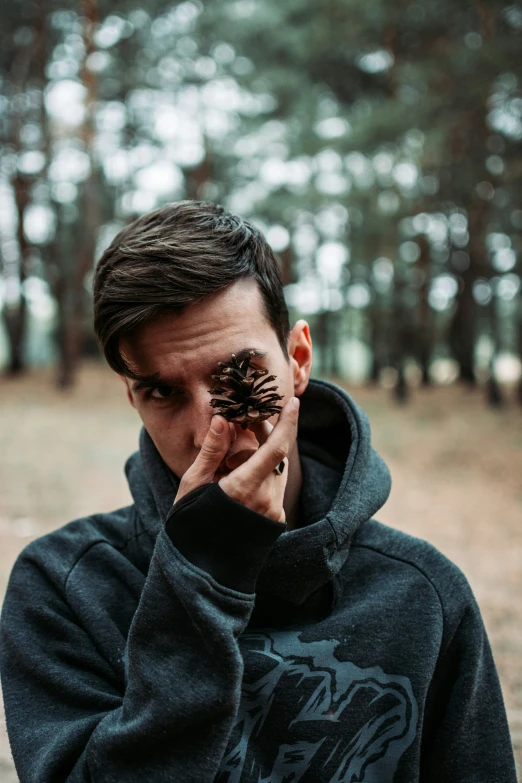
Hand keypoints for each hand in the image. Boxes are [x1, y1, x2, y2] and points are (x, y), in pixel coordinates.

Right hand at [174, 396, 299, 522]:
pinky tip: (242, 471)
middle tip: (245, 421)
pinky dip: (265, 472)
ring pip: (278, 470)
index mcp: (244, 488)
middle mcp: (266, 500)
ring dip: (265, 453)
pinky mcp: (275, 520)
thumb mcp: (193, 483)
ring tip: (238, 448)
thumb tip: (223, 419)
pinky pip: (275, 486)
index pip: (277, 449)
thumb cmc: (190, 521)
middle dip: (266, 434)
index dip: (288, 424)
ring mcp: (273, 512)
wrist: (201, 566)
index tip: (293, 402)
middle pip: (277, 455)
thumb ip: (211, 450)